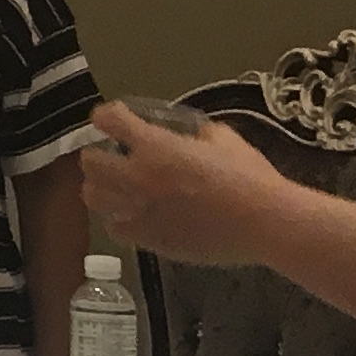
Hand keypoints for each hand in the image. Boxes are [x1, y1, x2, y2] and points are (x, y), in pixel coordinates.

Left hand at [82, 99, 285, 264]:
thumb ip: (199, 133)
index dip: (108, 115)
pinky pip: (115, 228)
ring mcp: (140, 211)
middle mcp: (138, 177)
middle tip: (112, 156)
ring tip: (115, 187)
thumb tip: (192, 134)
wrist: (266, 224)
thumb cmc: (250, 178)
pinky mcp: (149, 240)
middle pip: (90, 162)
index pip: (109, 120)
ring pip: (93, 197)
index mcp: (155, 147)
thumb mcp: (225, 139)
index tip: (114, 118)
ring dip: (100, 187)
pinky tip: (133, 215)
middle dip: (97, 155)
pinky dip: (118, 219)